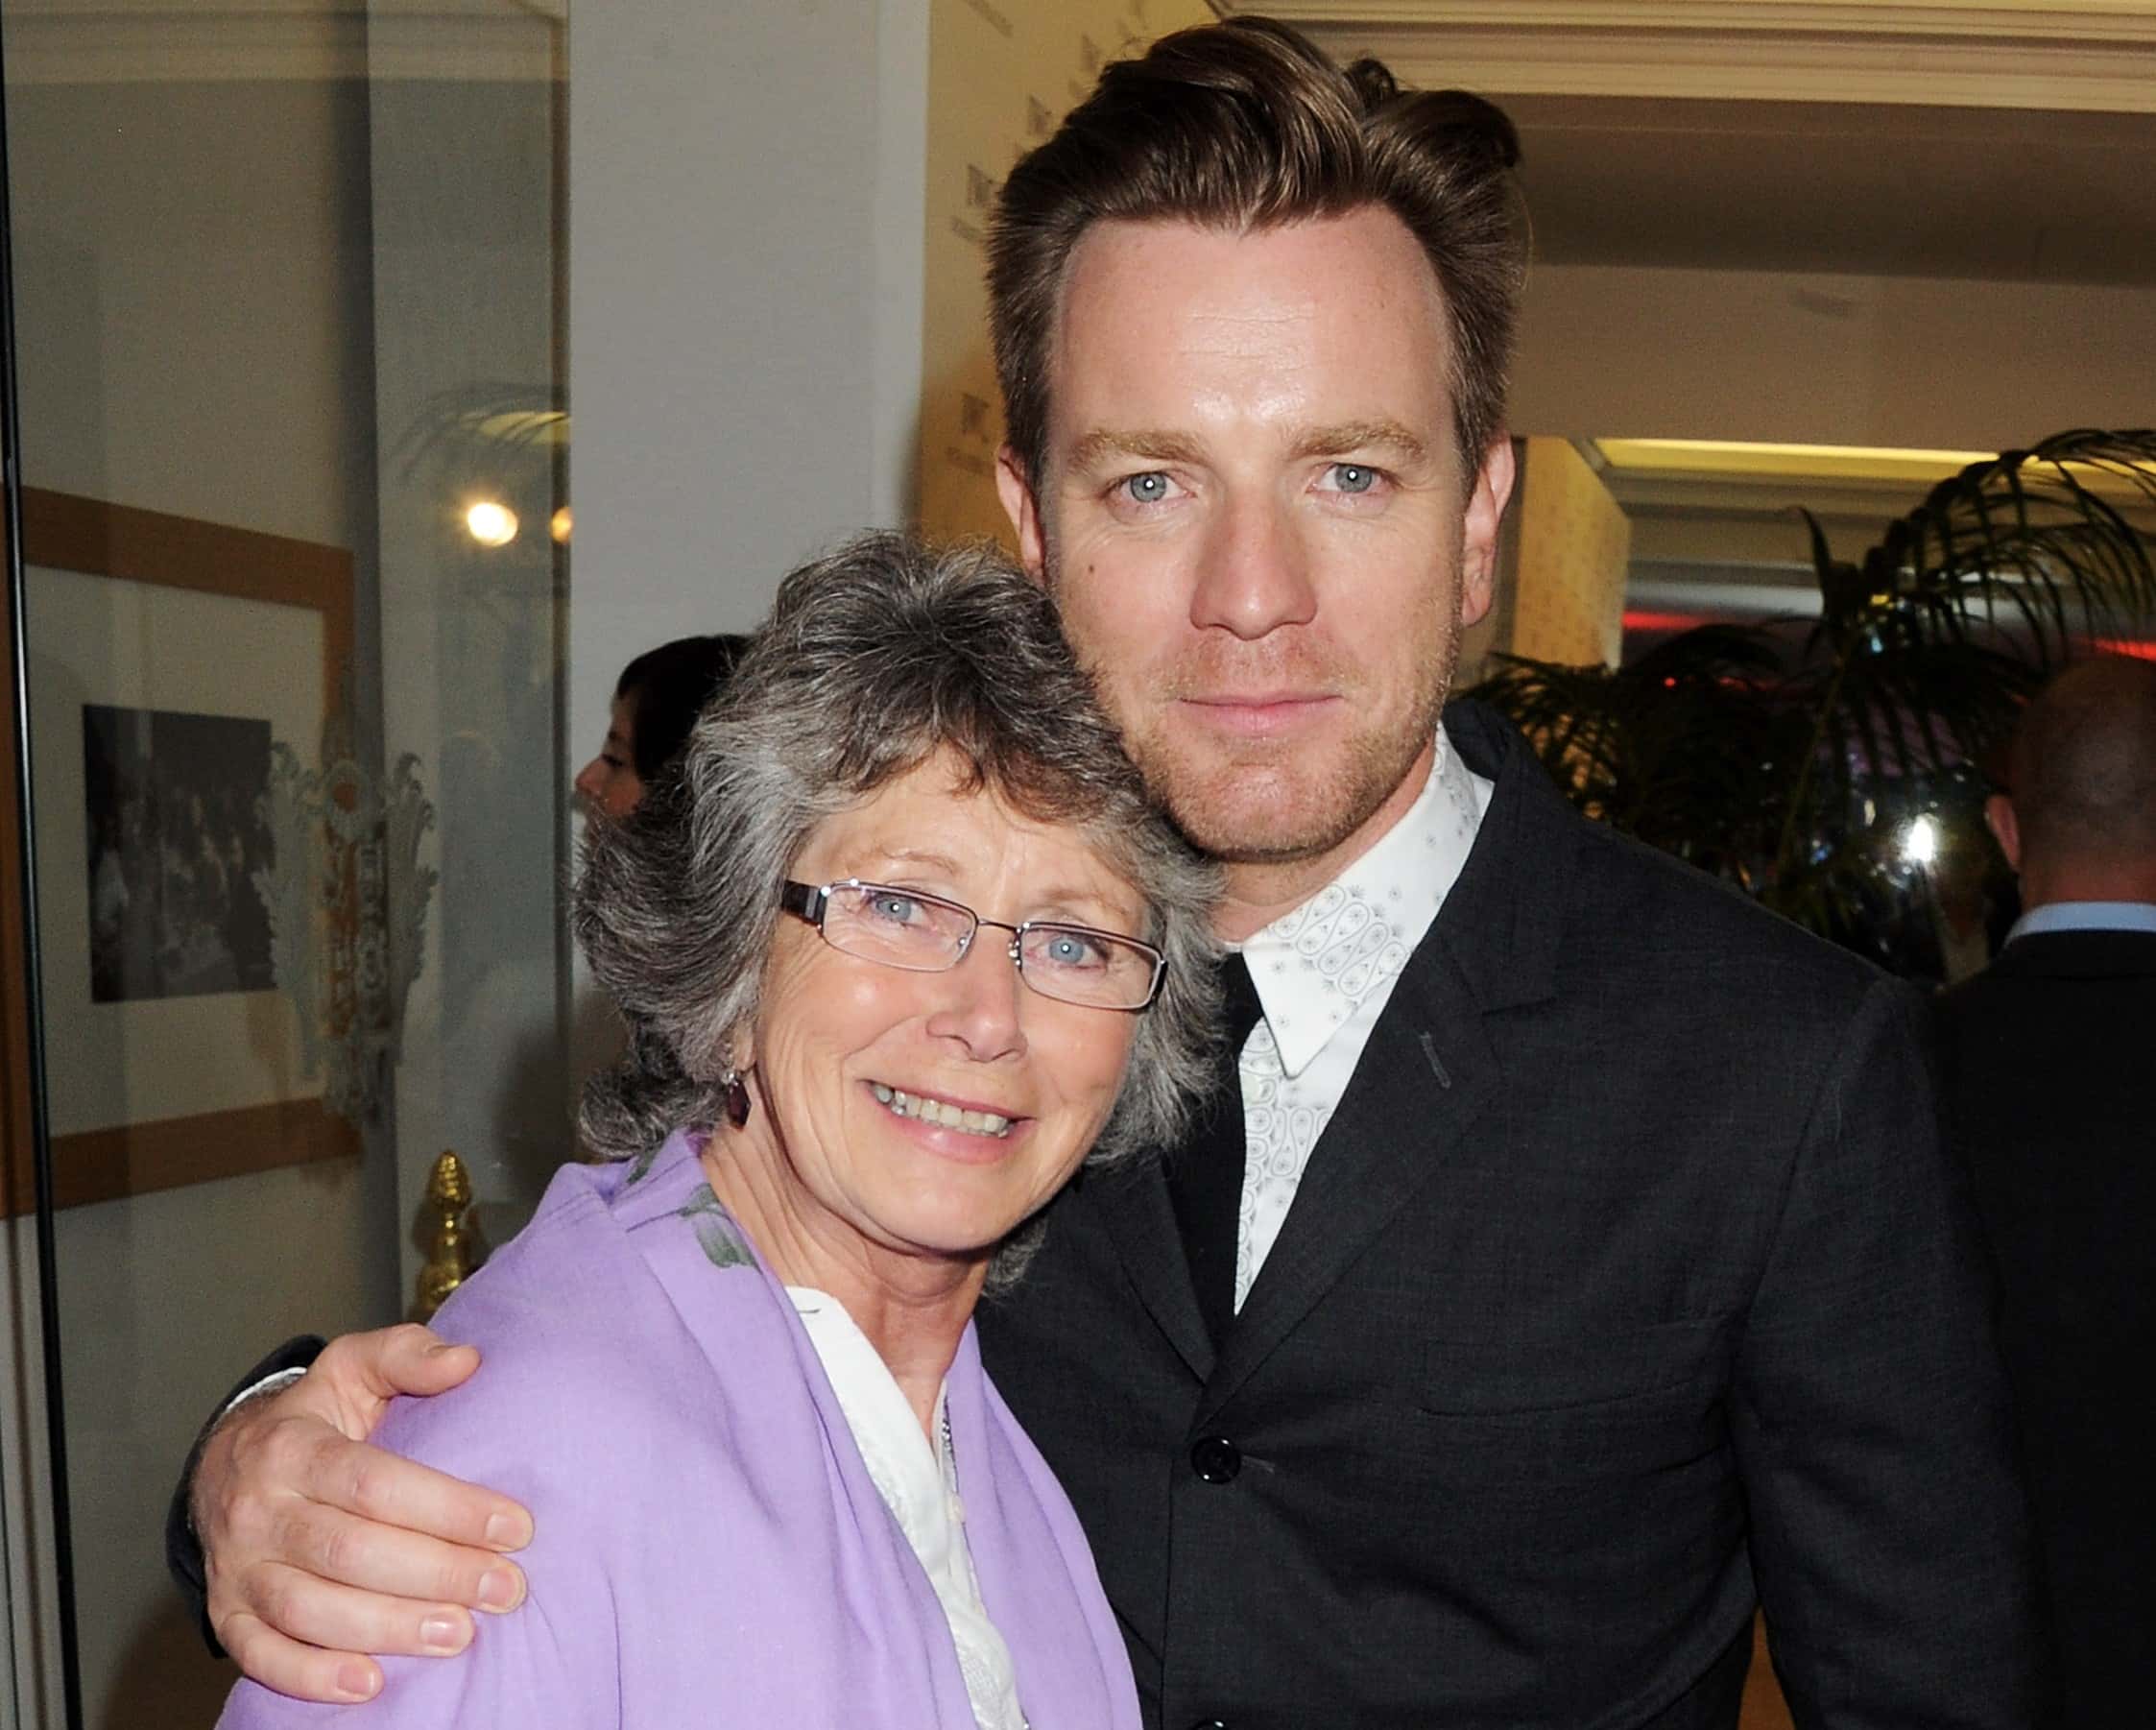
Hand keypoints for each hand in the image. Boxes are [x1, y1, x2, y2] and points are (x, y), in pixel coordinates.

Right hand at [194, 1323, 533, 1702]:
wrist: (224, 1467)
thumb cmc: (314, 1420)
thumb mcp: (352, 1368)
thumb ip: (406, 1355)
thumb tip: (467, 1361)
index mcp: (293, 1447)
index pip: (375, 1482)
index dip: (447, 1507)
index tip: (515, 1526)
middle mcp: (258, 1509)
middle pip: (349, 1551)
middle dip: (436, 1574)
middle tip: (504, 1589)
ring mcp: (238, 1567)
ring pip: (309, 1609)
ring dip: (388, 1628)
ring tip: (459, 1634)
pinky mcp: (228, 1613)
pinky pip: (260, 1656)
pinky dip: (312, 1676)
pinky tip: (371, 1684)